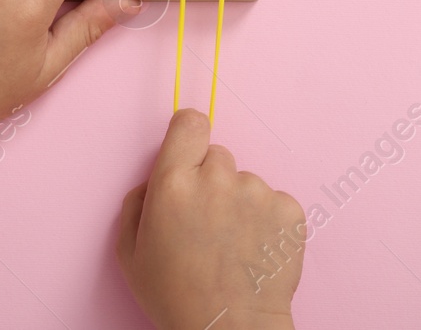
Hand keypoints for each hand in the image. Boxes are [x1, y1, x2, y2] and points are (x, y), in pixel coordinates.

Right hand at [119, 110, 304, 329]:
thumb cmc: (175, 297)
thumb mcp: (131, 253)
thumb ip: (138, 203)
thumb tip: (154, 178)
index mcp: (173, 183)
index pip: (190, 123)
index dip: (189, 135)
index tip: (190, 151)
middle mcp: (217, 178)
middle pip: (218, 156)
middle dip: (211, 181)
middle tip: (207, 223)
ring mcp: (257, 192)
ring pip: (246, 181)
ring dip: (240, 204)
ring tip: (233, 247)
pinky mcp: (289, 208)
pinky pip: (274, 201)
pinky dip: (268, 221)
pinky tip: (256, 251)